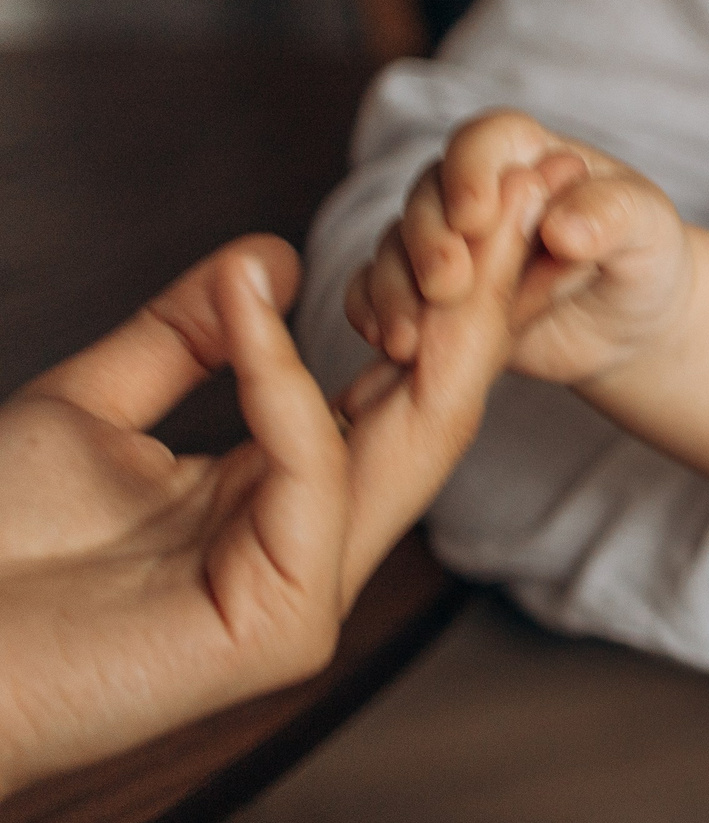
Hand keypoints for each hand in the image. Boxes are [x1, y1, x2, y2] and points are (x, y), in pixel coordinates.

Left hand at [0, 206, 537, 798]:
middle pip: (432, 416)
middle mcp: (314, 548)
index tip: (464, 212)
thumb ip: (182, 337)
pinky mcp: (284, 622)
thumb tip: (272, 257)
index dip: (438, 304)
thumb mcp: (90, 407)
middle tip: (504, 200)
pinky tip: (251, 310)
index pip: (399, 397)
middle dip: (471, 304)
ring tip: (431, 234)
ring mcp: (308, 591)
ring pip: (408, 444)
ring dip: (426, 326)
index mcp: (283, 504)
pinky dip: (283, 380)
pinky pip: (311, 474)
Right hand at [346, 108, 691, 385]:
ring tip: (411, 337)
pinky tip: (389, 344)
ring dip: (397, 288)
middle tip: (448, 285)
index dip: (471, 172)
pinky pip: (377, 291)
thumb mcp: (648, 230)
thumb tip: (561, 229)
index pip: (484, 142)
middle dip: (430, 241)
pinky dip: (374, 313)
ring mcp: (445, 239)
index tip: (477, 216)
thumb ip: (613, 217)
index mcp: (527, 154)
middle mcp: (474, 187)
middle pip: (428, 196)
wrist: (631, 323)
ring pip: (397, 247)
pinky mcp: (427, 291)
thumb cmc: (644, 257)